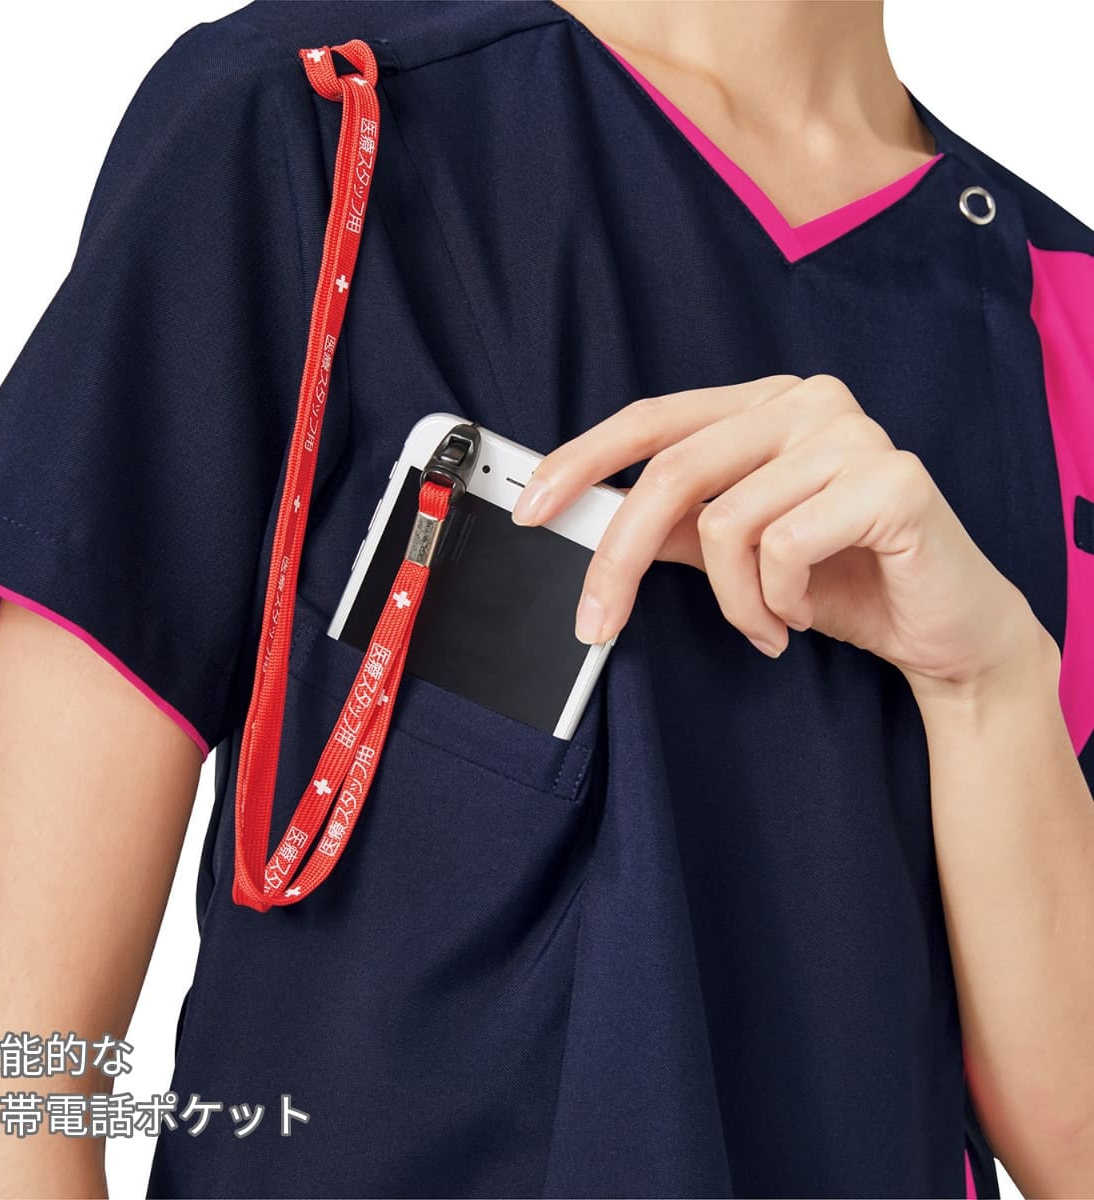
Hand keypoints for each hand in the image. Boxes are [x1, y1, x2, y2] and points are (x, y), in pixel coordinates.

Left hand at [511, 375, 1047, 696]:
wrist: (946, 629)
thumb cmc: (842, 582)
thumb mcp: (738, 554)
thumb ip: (676, 527)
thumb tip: (593, 520)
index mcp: (765, 406)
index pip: (653, 420)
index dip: (583, 460)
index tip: (531, 506)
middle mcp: (807, 404)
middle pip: (674, 471)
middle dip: (621, 560)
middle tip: (596, 624)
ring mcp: (853, 435)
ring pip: (726, 523)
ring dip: (731, 601)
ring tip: (765, 623)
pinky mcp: (892, 481)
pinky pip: (783, 547)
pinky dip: (777, 602)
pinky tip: (805, 613)